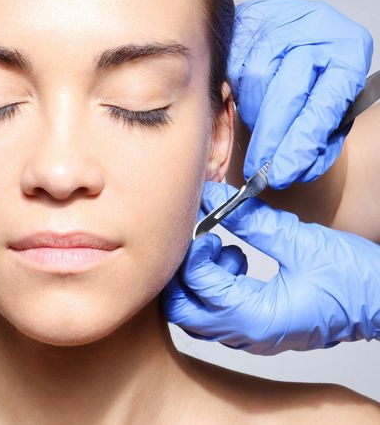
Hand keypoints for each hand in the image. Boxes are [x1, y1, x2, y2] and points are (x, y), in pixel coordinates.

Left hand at [161, 181, 379, 354]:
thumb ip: (250, 220)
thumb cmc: (353, 279)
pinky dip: (214, 285)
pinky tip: (237, 261)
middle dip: (183, 272)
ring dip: (199, 278)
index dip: (193, 251)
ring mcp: (249, 337)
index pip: (197, 285)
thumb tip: (211, 197)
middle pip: (182, 310)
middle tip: (202, 242)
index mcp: (256, 318)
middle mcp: (246, 335)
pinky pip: (214, 312)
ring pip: (194, 313)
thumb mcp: (299, 241)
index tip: (204, 226)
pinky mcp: (254, 329)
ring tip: (226, 250)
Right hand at [230, 0, 372, 188]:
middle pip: (287, 94)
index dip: (302, 142)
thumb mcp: (330, 99)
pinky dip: (239, 100)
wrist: (286, 27)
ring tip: (261, 129)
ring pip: (257, 86)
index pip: (324, 103)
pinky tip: (248, 104)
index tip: (285, 171)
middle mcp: (316, 31)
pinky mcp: (245, 28)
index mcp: (349, 50)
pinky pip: (235, 75)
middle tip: (260, 171)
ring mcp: (277, 26)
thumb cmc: (314, 69)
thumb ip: (319, 134)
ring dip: (255, 119)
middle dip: (271, 140)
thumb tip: (295, 169)